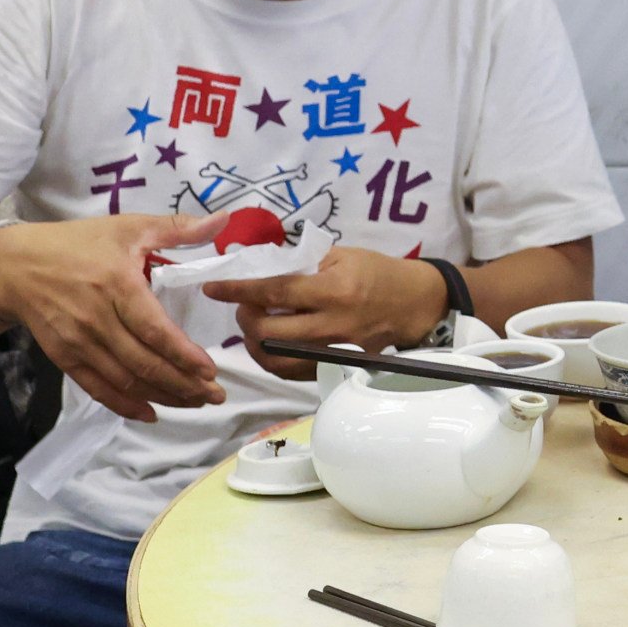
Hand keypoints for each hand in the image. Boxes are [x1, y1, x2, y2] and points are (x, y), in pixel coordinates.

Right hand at [0, 212, 225, 424]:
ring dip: (163, 396)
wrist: (15, 266)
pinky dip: (125, 405)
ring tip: (195, 403)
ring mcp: (78, 342)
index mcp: (117, 285)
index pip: (154, 330)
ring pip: (125, 380)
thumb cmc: (77, 243)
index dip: (183, 355)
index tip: (210, 371)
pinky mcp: (64, 357)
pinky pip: (97, 388)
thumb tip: (222, 220)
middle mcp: (97, 319)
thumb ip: (176, 228)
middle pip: (144, 363)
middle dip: (184, 385)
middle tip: (215, 395)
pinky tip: (151, 413)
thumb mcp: (127, 227)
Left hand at [216, 247, 450, 359]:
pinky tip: (269, 342)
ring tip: (254, 325)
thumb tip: (257, 266)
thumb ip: (300, 263)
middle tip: (245, 306)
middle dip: (245, 319)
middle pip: (268, 332)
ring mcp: (333, 351)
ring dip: (254, 342)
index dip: (239, 291)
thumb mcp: (340, 255)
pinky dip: (271, 358)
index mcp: (334, 290)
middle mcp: (332, 325)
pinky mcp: (336, 367)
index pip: (275, 291)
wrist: (412, 304)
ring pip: (275, 358)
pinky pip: (291, 371)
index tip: (214, 288)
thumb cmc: (377, 272)